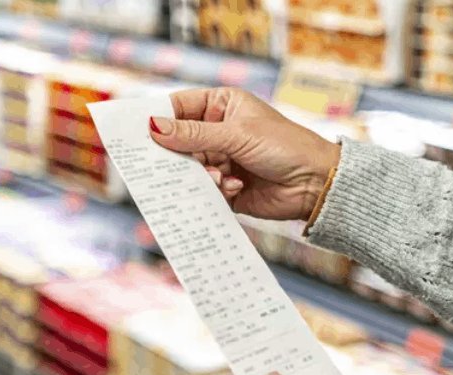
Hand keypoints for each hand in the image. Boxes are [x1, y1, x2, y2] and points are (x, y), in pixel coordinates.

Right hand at [151, 88, 341, 220]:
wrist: (315, 184)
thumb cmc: (285, 147)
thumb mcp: (237, 135)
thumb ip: (193, 134)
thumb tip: (154, 127)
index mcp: (222, 106)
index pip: (179, 107)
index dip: (158, 117)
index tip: (137, 130)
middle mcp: (219, 132)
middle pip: (179, 142)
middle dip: (176, 154)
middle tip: (166, 164)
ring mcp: (221, 160)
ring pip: (189, 168)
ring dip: (201, 175)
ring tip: (218, 177)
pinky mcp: (225, 188)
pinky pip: (203, 190)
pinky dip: (213, 191)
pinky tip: (234, 189)